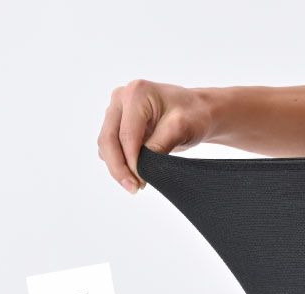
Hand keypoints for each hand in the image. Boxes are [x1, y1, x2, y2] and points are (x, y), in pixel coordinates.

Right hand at [97, 79, 213, 192]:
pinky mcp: (118, 124)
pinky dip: (119, 162)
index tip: (140, 182)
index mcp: (136, 94)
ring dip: (117, 167)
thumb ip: (159, 145)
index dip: (131, 161)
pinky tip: (133, 175)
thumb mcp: (181, 128)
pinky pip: (111, 147)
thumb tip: (140, 167)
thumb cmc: (194, 115)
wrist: (198, 112)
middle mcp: (121, 99)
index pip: (126, 134)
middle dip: (118, 167)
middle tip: (133, 189)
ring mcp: (117, 110)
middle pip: (109, 139)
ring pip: (106, 144)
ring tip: (135, 185)